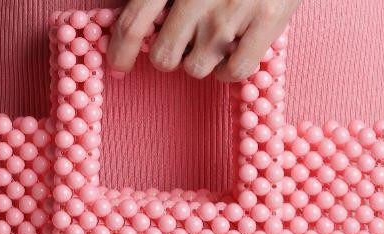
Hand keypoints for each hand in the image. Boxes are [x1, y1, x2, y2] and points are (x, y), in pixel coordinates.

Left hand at [107, 0, 300, 81]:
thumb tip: (138, 20)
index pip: (132, 24)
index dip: (119, 52)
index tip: (118, 66)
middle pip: (163, 58)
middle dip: (168, 57)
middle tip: (182, 46)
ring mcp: (231, 12)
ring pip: (195, 69)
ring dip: (200, 62)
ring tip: (214, 43)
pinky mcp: (265, 22)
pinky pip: (233, 72)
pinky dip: (229, 71)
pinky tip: (233, 55)